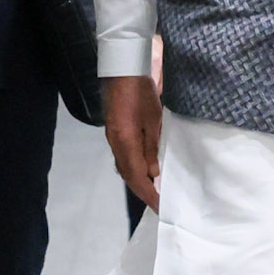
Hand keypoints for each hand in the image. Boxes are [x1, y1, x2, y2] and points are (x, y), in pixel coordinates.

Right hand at [103, 74, 161, 210]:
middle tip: (158, 204)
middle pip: (128, 175)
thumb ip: (151, 146)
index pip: (136, 176)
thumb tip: (153, 172)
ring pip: (124, 167)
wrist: (123, 68)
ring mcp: (113, 137)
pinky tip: (145, 170)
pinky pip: (123, 157)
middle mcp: (116, 143)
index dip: (149, 193)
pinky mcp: (115, 131)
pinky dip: (134, 168)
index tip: (160, 206)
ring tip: (153, 191)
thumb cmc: (141, 90)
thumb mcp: (153, 118)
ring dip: (138, 181)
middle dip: (143, 191)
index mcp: (125, 142)